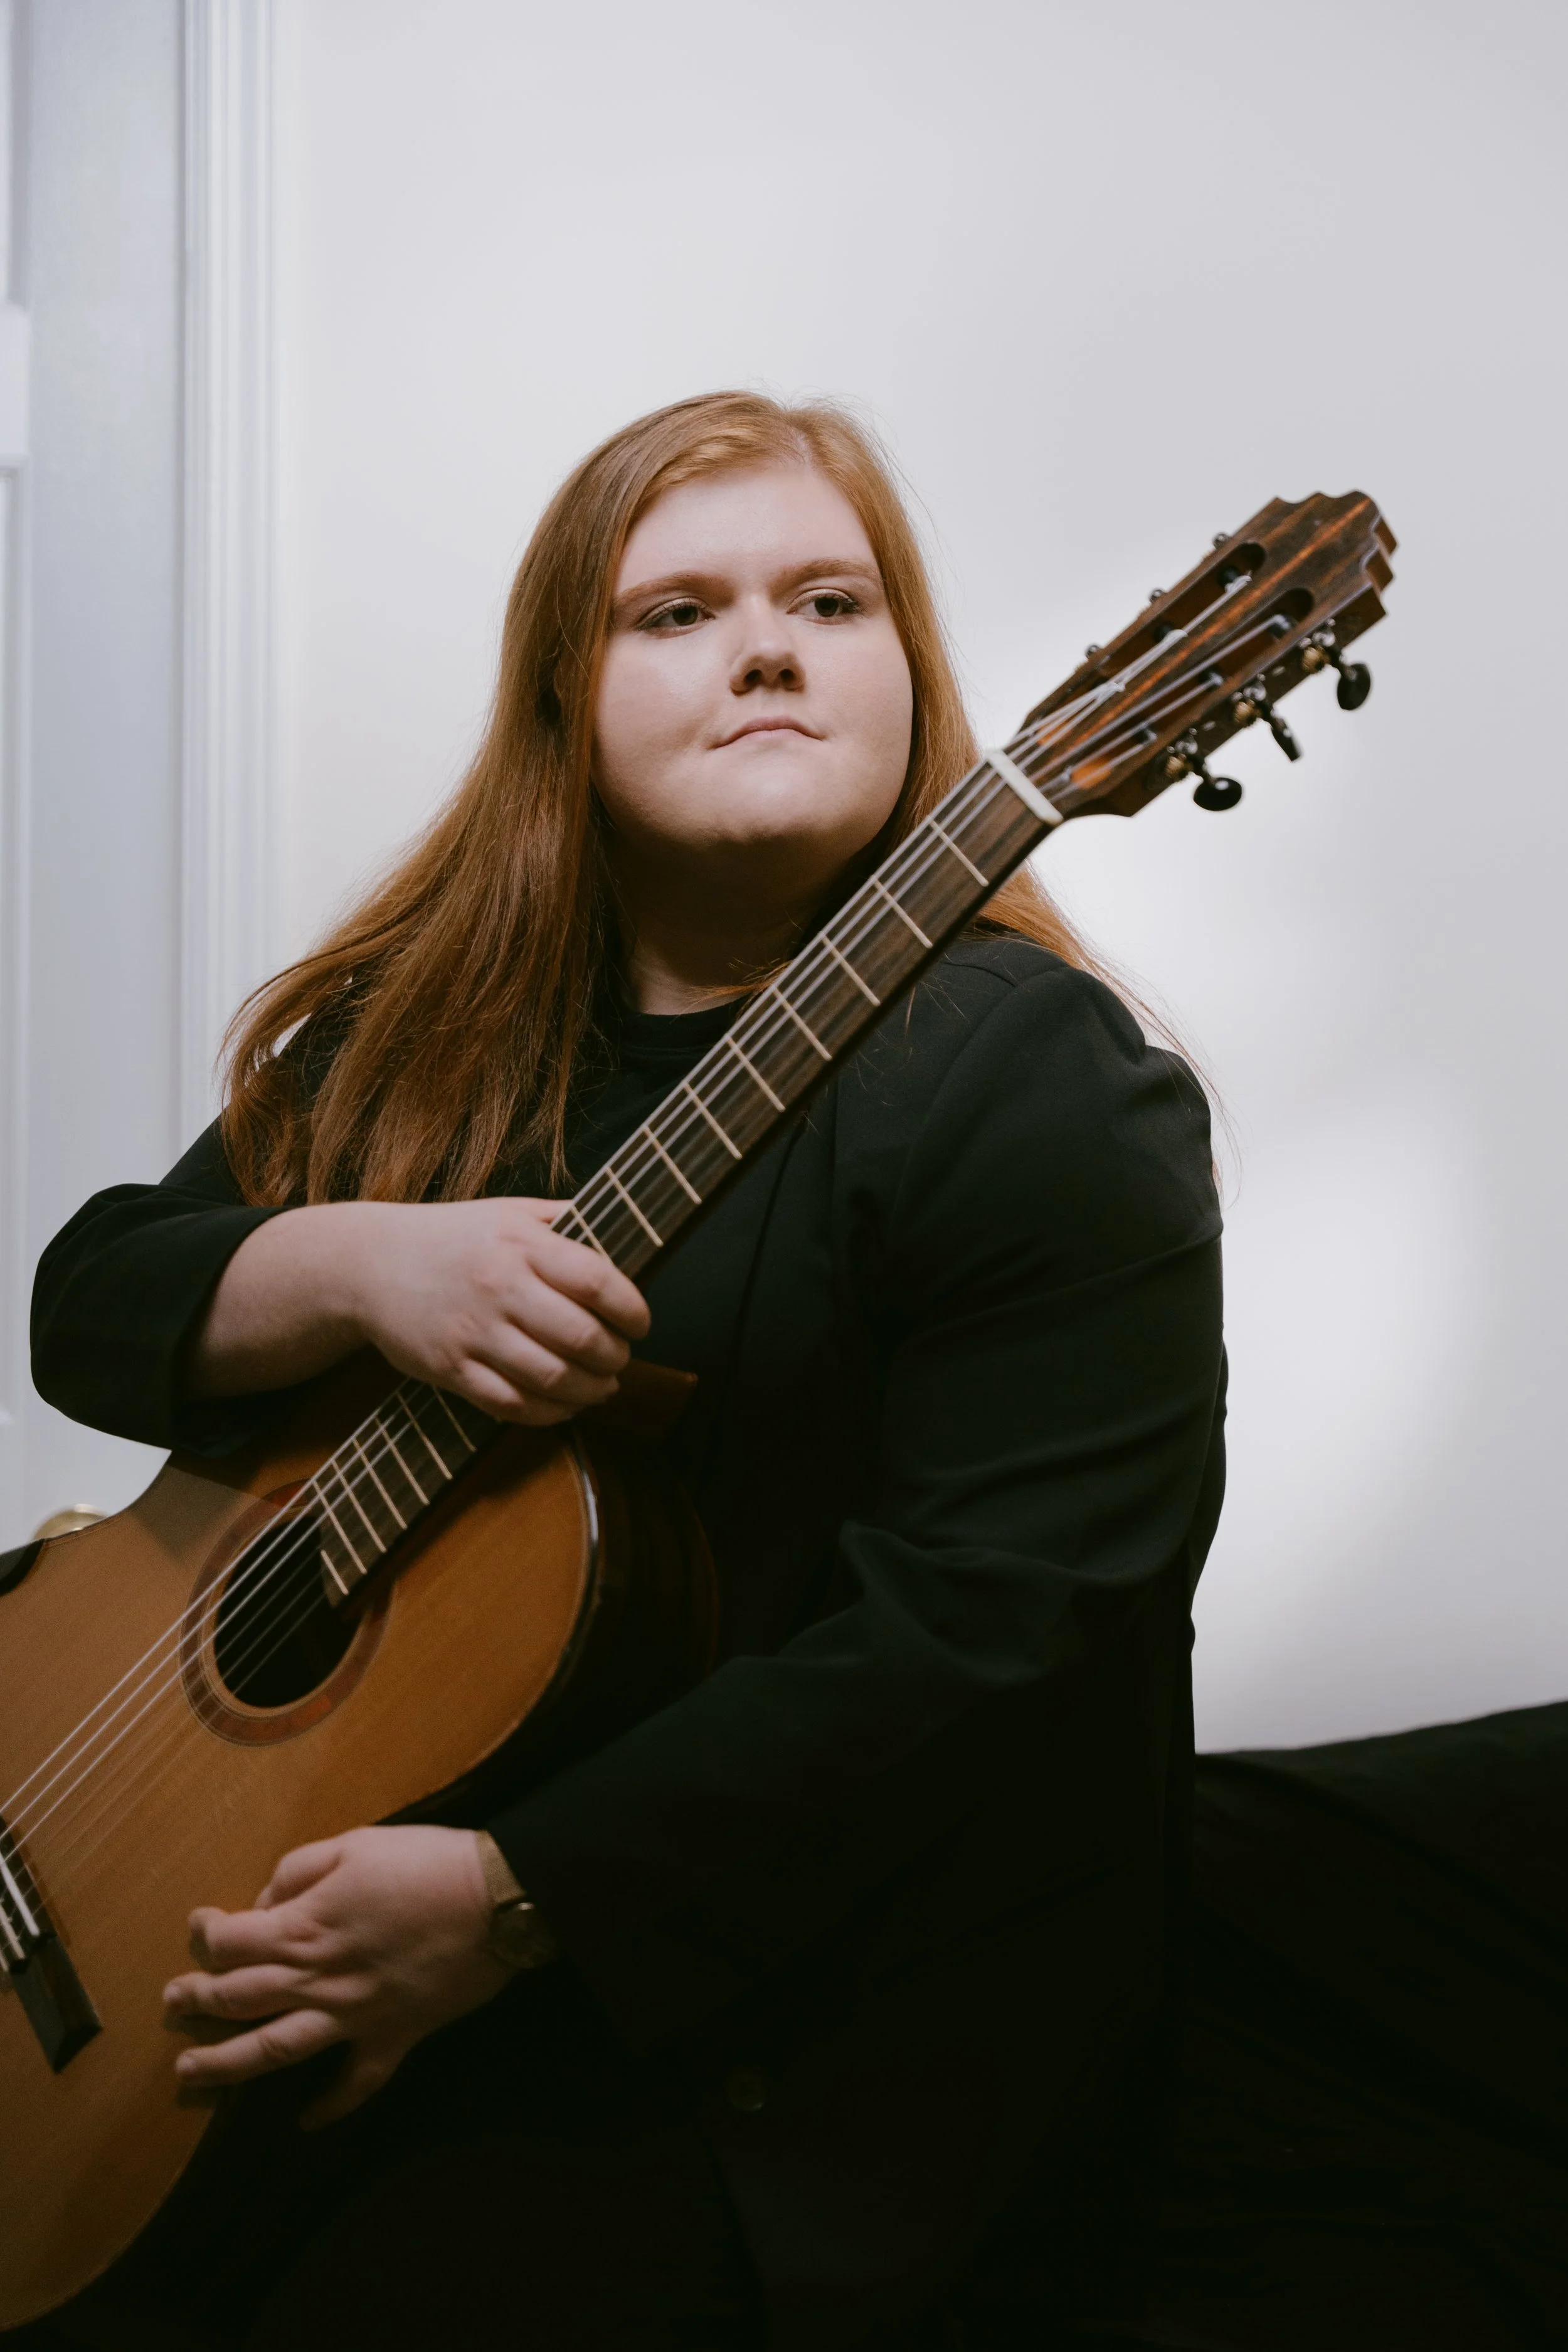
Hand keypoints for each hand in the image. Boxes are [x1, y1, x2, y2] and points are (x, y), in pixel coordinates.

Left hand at [162, 1825, 510, 2126]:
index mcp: (306, 1926)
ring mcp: (352, 2016)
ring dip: (225, 2065)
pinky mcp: (392, 2039)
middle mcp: (318, 1979)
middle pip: (238, 1998)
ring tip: (189, 2074)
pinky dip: (330, 2107)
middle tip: (170, 2007)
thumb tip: (264, 1903)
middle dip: (194, 2002)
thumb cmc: (425, 1863)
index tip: (198, 1926)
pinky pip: (356, 2083)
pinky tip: (306, 2123)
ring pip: (274, 2050)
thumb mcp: (355, 1844)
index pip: (231, 1940)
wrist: (496, 1899)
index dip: (203, 1935)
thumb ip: (298, 1870)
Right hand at [339, 1197, 649, 1424]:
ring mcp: (473, 1332)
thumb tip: (624, 1235)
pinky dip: (550, 1414)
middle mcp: (499, 1286)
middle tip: (620, 1358)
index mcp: (521, 1243)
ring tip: (602, 1386)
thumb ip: (565, 1221)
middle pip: (582, 1338)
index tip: (640, 1323)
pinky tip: (564, 1406)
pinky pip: (513, 1406)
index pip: (598, 1281)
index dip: (632, 1310)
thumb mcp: (509, 1212)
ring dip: (591, 1391)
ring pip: (552, 1379)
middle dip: (616, 1357)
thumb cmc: (451, 1236)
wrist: (368, 1263)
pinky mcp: (450, 1369)